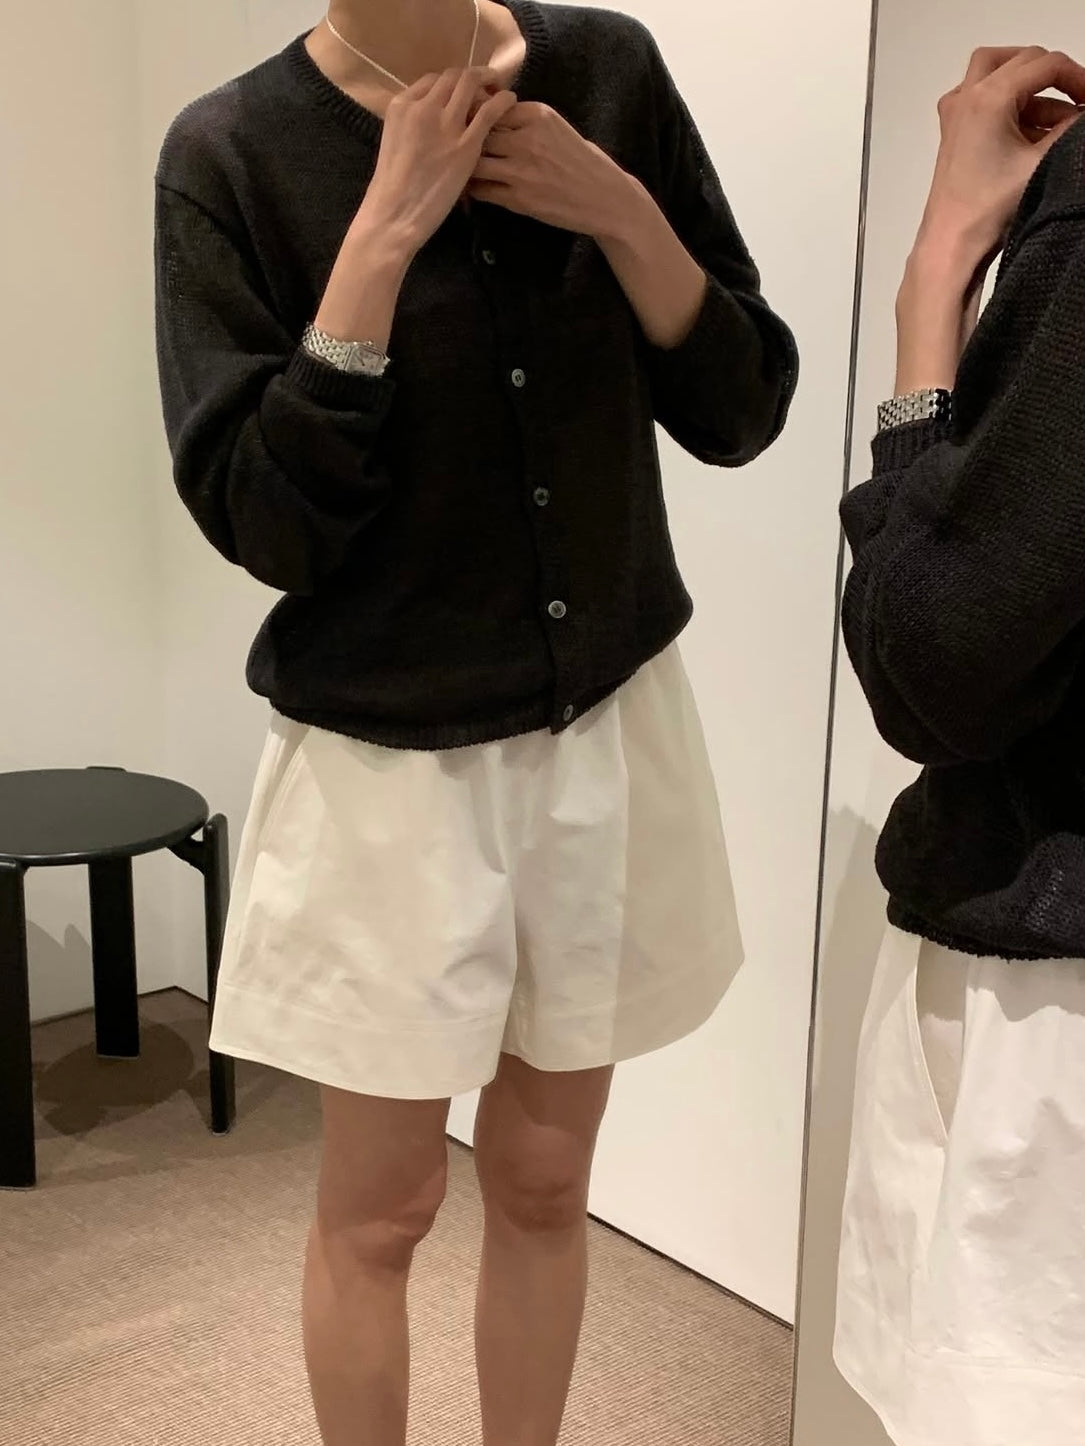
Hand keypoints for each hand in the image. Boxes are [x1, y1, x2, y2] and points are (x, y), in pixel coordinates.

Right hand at [360, 67, 516, 252]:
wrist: (394, 215)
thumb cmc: (392, 190)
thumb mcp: (395, 144)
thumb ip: (413, 127)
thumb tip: (429, 124)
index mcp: (401, 106)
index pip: (432, 81)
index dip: (450, 84)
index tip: (461, 93)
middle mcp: (423, 107)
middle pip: (453, 77)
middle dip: (471, 77)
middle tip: (485, 84)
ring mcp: (445, 124)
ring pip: (471, 84)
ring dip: (487, 81)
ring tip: (498, 88)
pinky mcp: (466, 145)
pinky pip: (490, 111)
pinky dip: (502, 101)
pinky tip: (510, 101)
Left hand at [467, 102, 636, 239]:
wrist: (605, 198)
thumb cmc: (583, 162)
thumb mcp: (557, 127)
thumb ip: (525, 121)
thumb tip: (490, 113)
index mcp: (538, 114)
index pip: (492, 107)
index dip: (476, 116)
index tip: (468, 123)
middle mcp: (527, 138)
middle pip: (478, 131)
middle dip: (464, 139)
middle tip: (453, 147)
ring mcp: (522, 170)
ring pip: (475, 161)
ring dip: (464, 166)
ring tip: (458, 169)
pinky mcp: (520, 198)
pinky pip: (483, 190)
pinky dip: (473, 190)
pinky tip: (471, 190)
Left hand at [915, 46, 1084, 278]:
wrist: (951, 243)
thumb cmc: (992, 207)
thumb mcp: (1042, 162)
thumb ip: (1071, 129)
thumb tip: (1082, 114)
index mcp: (988, 97)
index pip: (1046, 64)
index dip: (1077, 77)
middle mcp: (967, 95)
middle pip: (1021, 60)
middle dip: (1055, 78)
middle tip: (1078, 101)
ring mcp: (955, 112)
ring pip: (999, 74)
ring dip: (1032, 89)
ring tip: (1058, 122)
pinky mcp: (953, 130)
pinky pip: (985, 99)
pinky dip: (1012, 106)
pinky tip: (1034, 134)